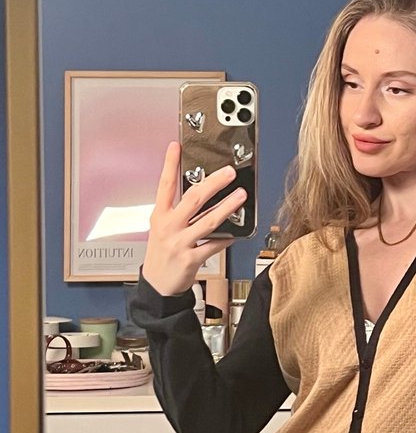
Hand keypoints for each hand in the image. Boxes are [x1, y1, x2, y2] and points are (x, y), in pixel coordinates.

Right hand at [142, 142, 246, 295]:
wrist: (157, 286)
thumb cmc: (162, 254)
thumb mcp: (161, 228)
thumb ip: (177, 211)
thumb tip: (200, 192)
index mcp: (160, 216)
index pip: (164, 185)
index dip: (170, 165)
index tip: (176, 147)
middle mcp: (169, 227)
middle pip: (192, 199)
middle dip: (212, 183)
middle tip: (228, 172)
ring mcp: (180, 243)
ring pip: (208, 221)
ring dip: (227, 207)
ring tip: (241, 196)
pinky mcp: (191, 259)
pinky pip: (214, 245)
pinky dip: (227, 238)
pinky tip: (239, 232)